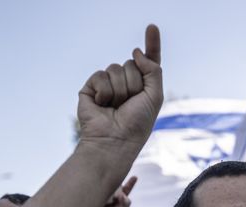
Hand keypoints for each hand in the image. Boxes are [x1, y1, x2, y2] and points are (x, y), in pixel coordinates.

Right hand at [77, 24, 162, 148]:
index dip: (151, 44)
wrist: (115, 140)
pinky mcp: (91, 88)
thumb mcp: (154, 96)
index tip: (152, 27)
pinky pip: (100, 75)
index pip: (148, 61)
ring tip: (116, 107)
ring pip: (116, 68)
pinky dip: (104, 91)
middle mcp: (125, 84)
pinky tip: (103, 105)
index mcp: (143, 86)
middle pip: (131, 63)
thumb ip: (153, 70)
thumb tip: (136, 52)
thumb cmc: (137, 124)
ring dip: (120, 90)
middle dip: (134, 83)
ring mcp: (107, 85)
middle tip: (130, 103)